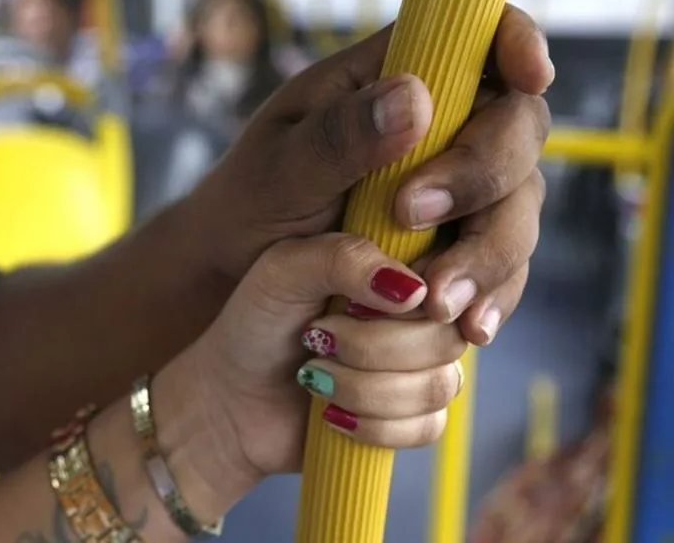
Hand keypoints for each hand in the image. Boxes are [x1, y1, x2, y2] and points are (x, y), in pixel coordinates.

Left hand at [179, 234, 484, 484]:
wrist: (230, 398)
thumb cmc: (255, 324)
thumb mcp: (285, 270)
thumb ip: (344, 258)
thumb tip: (414, 289)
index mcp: (397, 263)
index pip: (454, 269)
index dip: (429, 291)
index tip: (376, 304)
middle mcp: (418, 313)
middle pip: (448, 333)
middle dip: (372, 346)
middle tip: (315, 337)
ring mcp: (420, 366)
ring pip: (439, 384)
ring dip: (365, 388)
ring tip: (314, 375)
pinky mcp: (413, 417)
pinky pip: (428, 427)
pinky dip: (373, 426)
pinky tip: (332, 414)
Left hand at [189, 5, 550, 344]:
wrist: (236, 272)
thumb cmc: (248, 204)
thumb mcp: (280, 168)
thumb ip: (340, 136)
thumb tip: (415, 99)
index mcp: (389, 83)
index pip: (476, 41)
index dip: (516, 45)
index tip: (529, 77)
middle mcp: (437, 132)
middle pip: (516, 130)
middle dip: (484, 178)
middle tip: (412, 217)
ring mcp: (454, 192)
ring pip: (517, 205)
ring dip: (489, 253)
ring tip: (438, 302)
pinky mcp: (456, 247)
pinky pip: (500, 267)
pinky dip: (490, 294)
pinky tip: (467, 325)